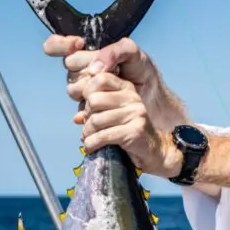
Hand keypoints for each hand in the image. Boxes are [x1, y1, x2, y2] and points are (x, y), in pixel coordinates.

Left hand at [43, 34, 183, 177]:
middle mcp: (132, 98)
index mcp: (127, 88)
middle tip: (89, 126)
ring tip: (89, 138)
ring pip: (96, 120)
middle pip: (94, 100)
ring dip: (88, 133)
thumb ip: (97, 110)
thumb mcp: (113, 114)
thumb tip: (76, 118)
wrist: (153, 151)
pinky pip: (103, 136)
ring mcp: (135, 114)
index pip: (100, 78)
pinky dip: (92, 144)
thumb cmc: (129, 132)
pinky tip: (90, 148)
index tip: (87, 107)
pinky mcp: (135, 132)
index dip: (87, 91)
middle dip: (87, 115)